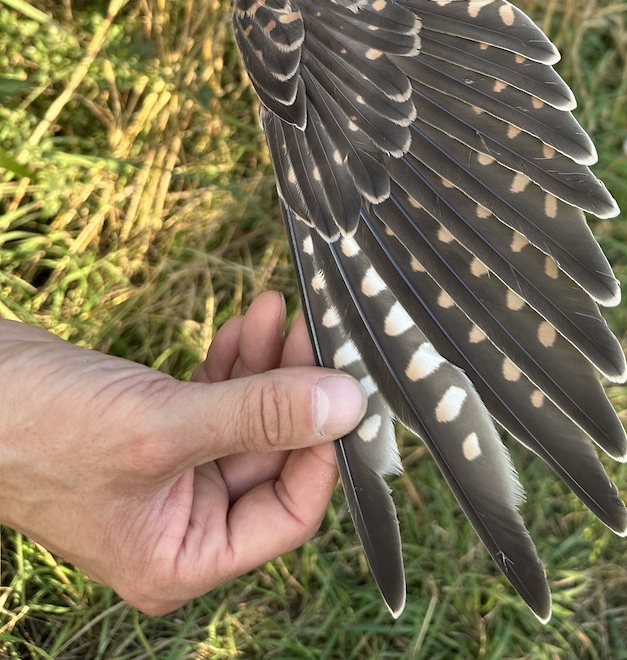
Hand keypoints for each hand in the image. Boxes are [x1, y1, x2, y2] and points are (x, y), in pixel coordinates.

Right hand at [0, 292, 365, 613]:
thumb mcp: (160, 427)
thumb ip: (257, 416)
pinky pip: (217, 399)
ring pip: (247, 419)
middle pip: (271, 457)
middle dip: (294, 390)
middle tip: (314, 331)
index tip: (344, 390)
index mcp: (182, 558)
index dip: (321, 450)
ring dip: (268, 366)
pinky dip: (235, 362)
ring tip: (280, 312)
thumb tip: (346, 405)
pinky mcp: (157, 429)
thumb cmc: (37, 430)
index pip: (288, 513)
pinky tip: (248, 323)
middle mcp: (181, 524)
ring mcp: (170, 475)